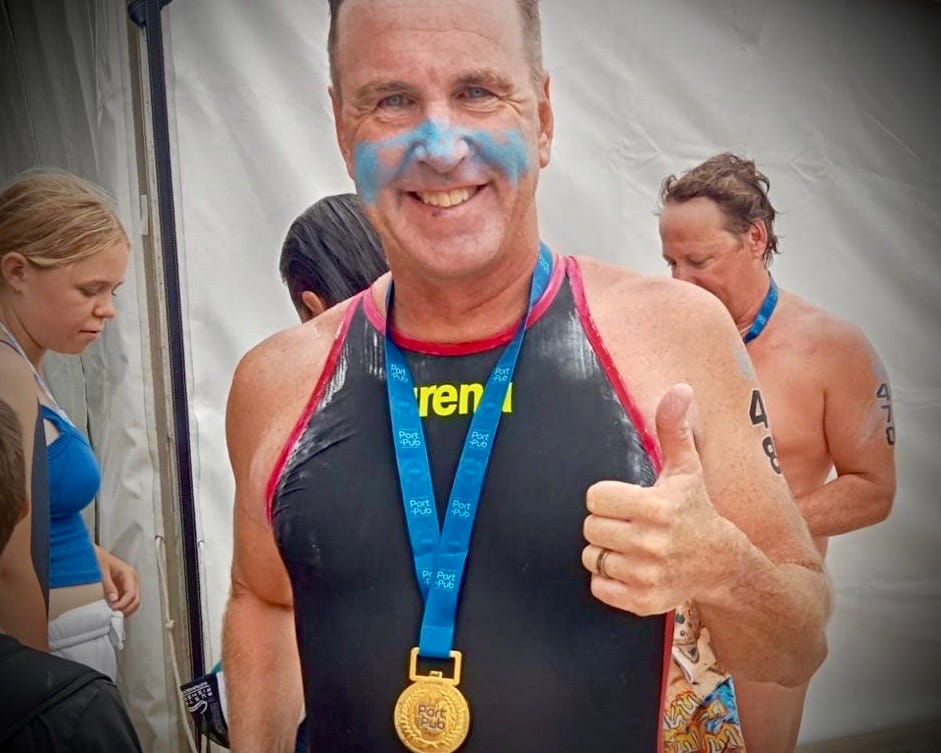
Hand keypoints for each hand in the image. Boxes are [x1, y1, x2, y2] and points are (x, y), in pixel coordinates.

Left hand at [96, 545, 140, 616]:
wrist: (91, 554)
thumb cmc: (97, 558)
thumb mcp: (101, 571)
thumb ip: (108, 586)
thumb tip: (113, 600)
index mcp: (129, 574)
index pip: (131, 594)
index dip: (123, 604)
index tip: (112, 610)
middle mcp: (131, 580)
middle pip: (136, 600)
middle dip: (126, 610)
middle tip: (113, 616)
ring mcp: (127, 585)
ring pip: (132, 603)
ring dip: (124, 610)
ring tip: (111, 614)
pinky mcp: (122, 590)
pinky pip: (126, 602)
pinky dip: (121, 608)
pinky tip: (111, 610)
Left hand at [581, 383, 730, 614]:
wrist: (724, 565)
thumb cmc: (696, 510)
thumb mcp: (686, 469)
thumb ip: (674, 428)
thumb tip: (679, 388)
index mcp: (655, 507)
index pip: (595, 498)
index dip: (607, 497)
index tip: (627, 500)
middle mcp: (650, 543)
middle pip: (590, 527)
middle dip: (606, 523)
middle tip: (630, 524)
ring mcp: (646, 575)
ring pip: (592, 556)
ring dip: (606, 551)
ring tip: (631, 546)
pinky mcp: (643, 602)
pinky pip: (598, 587)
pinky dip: (608, 580)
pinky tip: (631, 568)